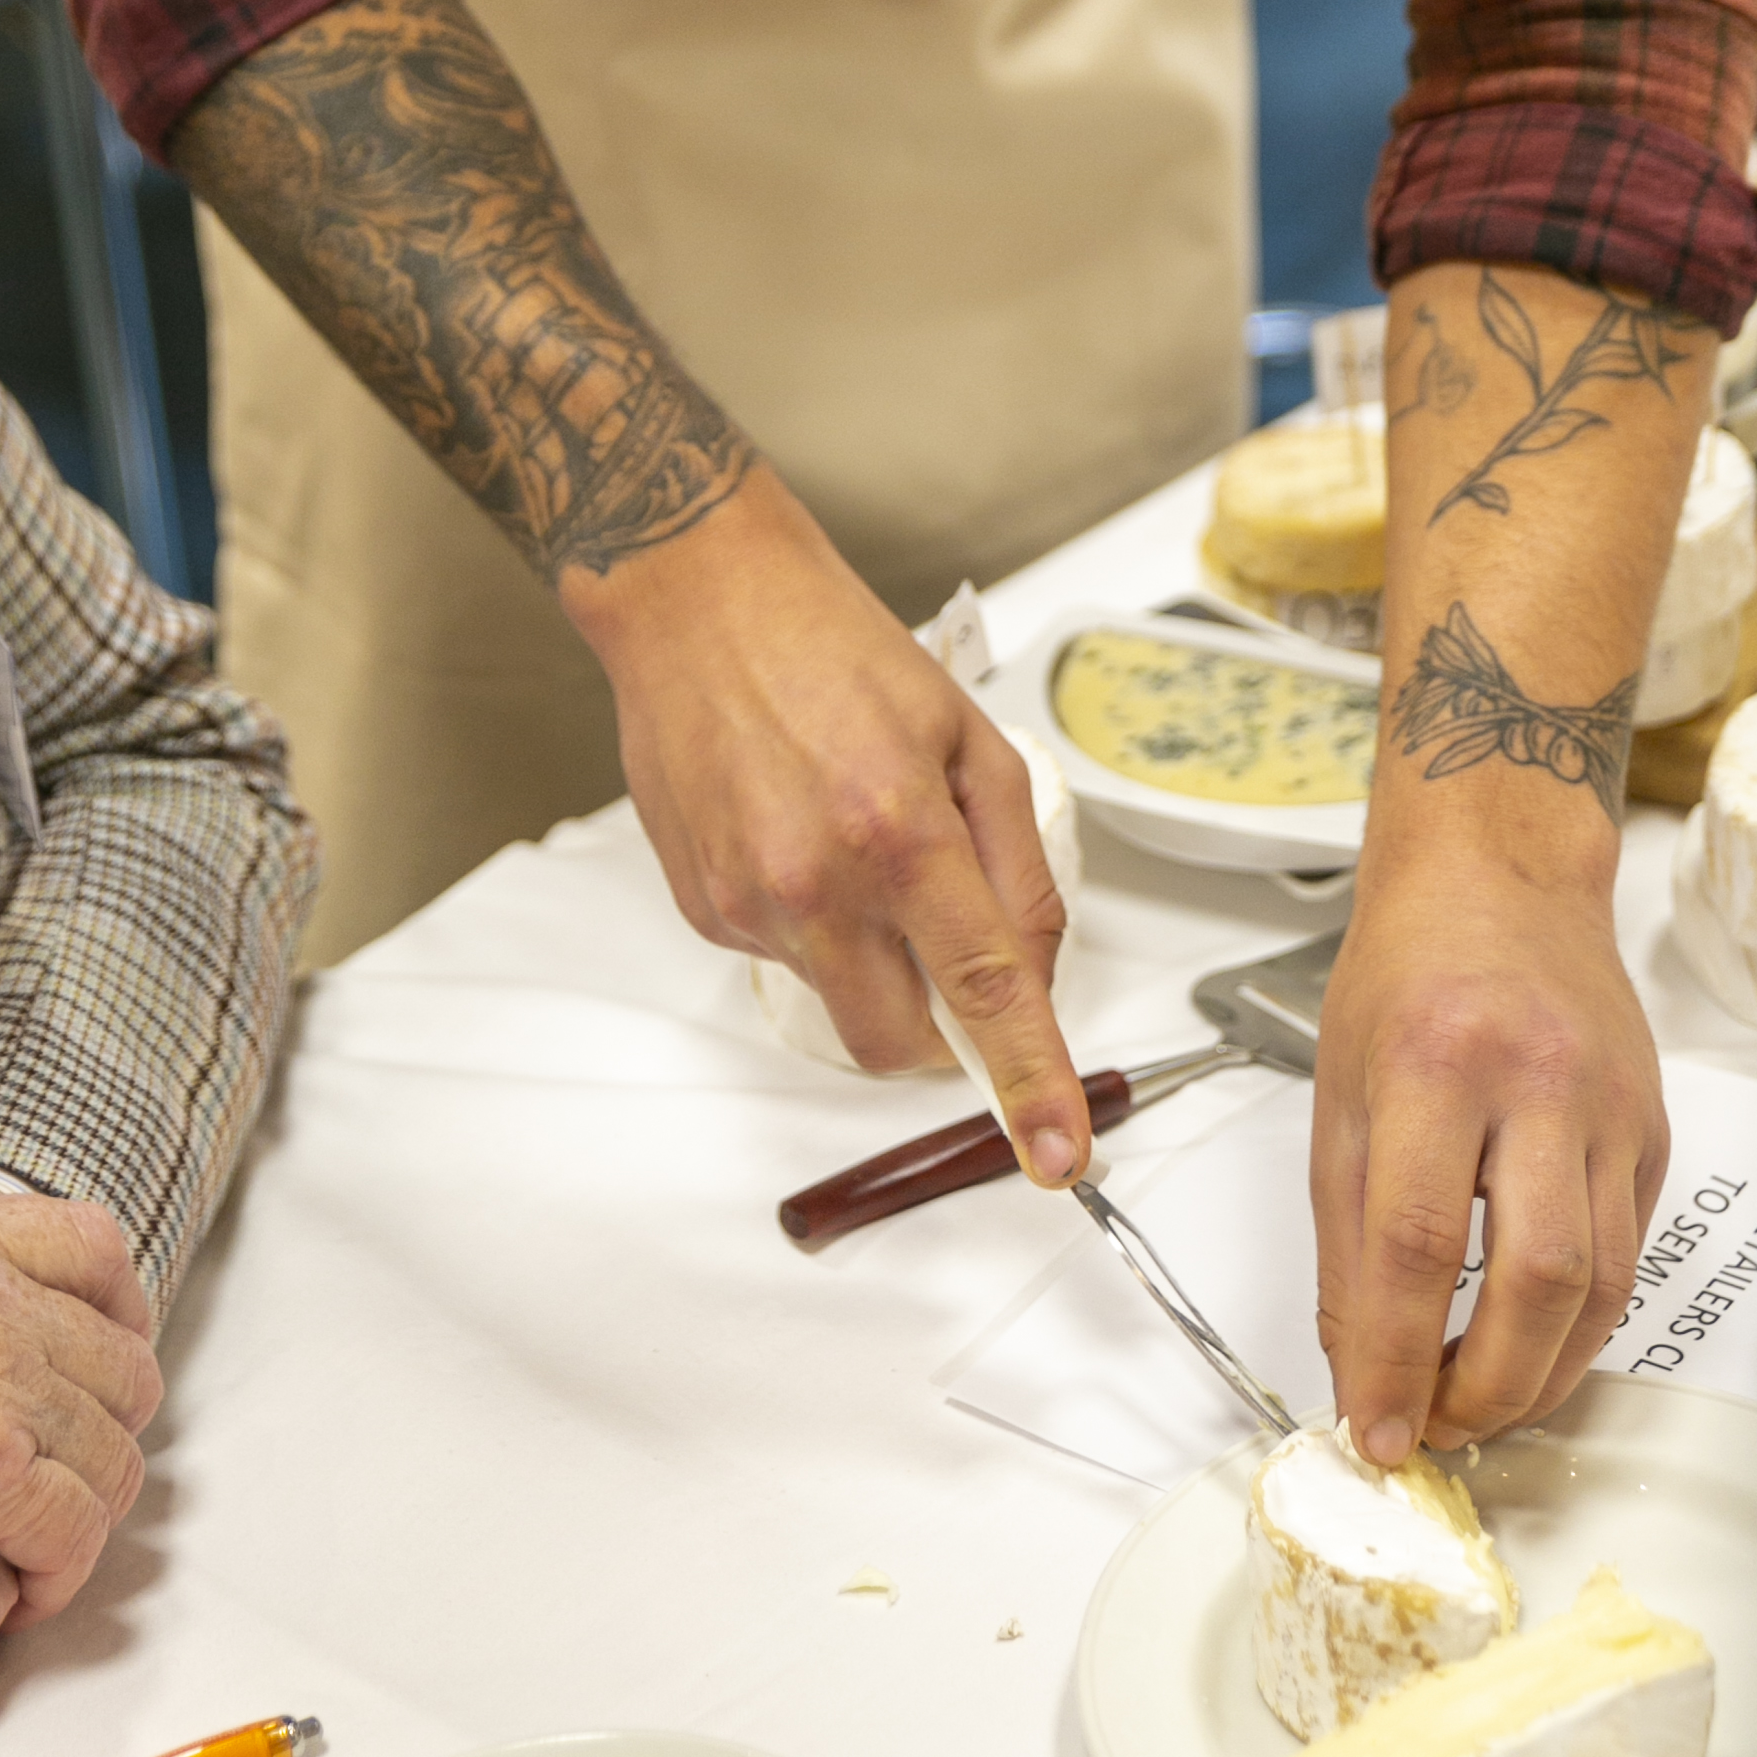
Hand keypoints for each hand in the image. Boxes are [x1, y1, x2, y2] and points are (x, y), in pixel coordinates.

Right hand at [0, 1198, 159, 1614]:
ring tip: (48, 1553)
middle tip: (73, 1479)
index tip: (107, 1361)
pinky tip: (28, 1596)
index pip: (92, 1247)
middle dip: (109, 1429)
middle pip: (121, 1361)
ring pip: (112, 1451)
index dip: (117, 1312)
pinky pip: (75, 1524)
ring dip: (91, 1510)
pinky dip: (65, 1568)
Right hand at [568, 466, 1091, 1185]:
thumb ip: (1018, 865)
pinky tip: (799, 834)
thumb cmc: (833, 647)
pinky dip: (813, 921)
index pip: (985, 993)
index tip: (1059, 1156)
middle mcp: (816, 882)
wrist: (697, 601)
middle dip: (938, 1031)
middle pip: (899, 1042)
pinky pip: (785, 959)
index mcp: (901, 830)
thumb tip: (1036, 972)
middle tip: (946, 948)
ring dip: (870, 957)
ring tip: (855, 843)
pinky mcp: (703, 909)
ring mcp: (749, 904)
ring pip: (840, 1000)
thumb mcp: (969, 735)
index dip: (1031, 1085)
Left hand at [1312, 830, 1667, 1460]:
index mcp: (1436, 1062)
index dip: (1396, 1360)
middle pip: (1537, 1279)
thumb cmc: (1409, 969)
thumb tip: (1359, 1366)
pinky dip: (1582, 1323)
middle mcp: (1537, 1081)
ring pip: (1602, 1285)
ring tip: (1482, 1402)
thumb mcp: (1340, 1092)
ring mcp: (1610, 1106)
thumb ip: (1347, 1239)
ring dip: (1542, 1375)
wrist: (1499, 876)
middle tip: (1439, 1429)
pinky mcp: (1653, 1129)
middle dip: (1489, 1388)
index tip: (1375, 1429)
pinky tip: (1535, 1343)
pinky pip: (1629, 1254)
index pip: (1420, 1245)